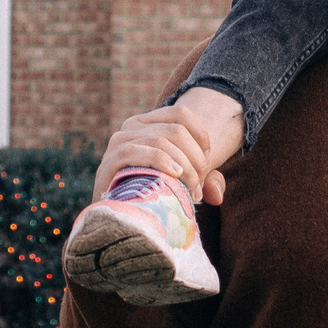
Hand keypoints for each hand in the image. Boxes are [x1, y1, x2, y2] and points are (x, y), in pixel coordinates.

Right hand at [94, 103, 232, 208]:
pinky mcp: (109, 161)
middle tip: (198, 185)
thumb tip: (218, 195)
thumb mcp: (183, 180)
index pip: (181, 114)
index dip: (201, 135)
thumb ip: (204, 181)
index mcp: (148, 122)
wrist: (118, 213)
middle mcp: (131, 126)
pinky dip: (161, 162)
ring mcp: (118, 142)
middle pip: (176, 130)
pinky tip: (174, 177)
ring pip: (161, 141)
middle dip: (195, 159)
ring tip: (190, 190)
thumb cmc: (152, 192)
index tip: (208, 162)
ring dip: (184, 167)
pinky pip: (136, 151)